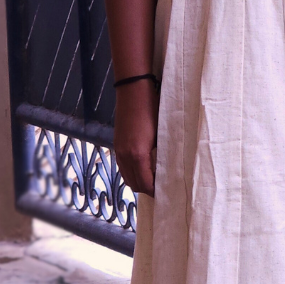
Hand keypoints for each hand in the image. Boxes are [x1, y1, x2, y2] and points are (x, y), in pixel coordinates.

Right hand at [112, 79, 158, 196]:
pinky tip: (142, 170)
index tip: (167, 193)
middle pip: (134, 184)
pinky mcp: (117, 145)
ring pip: (127, 177)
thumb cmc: (153, 108)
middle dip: (147, 190)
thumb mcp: (161, 133)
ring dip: (138, 182)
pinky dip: (131, 173)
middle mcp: (125, 155)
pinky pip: (122, 167)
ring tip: (153, 182)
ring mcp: (119, 150)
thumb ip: (161, 153)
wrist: (133, 90)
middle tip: (162, 190)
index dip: (155, 191)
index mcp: (138, 154)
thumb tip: (166, 169)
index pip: (146, 183)